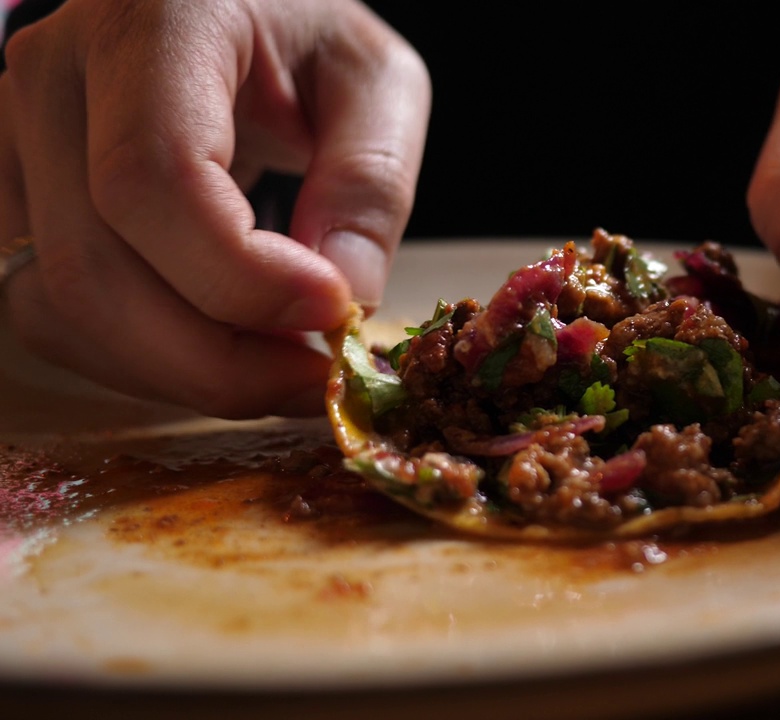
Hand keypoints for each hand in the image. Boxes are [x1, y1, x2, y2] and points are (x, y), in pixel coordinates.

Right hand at [0, 0, 429, 417]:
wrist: (221, 4)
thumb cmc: (303, 30)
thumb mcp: (374, 81)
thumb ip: (372, 181)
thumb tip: (341, 300)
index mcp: (151, 21)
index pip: (154, 176)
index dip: (241, 276)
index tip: (332, 315)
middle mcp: (51, 74)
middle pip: (94, 268)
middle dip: (215, 359)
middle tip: (313, 377)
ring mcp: (13, 138)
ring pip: (60, 309)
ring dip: (180, 371)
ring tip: (279, 367)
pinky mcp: (14, 196)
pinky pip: (51, 316)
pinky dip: (141, 359)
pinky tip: (221, 350)